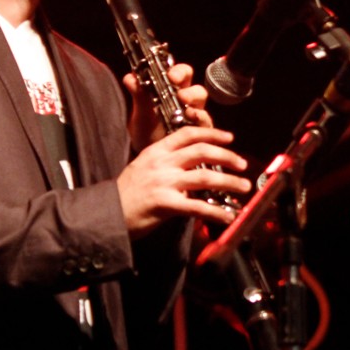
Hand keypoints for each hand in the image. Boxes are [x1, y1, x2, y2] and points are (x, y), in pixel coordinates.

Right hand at [118, 125, 249, 237]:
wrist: (106, 214)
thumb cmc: (126, 194)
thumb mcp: (143, 168)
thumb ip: (167, 163)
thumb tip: (194, 166)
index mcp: (156, 151)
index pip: (188, 134)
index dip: (211, 133)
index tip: (229, 137)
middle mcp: (162, 163)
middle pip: (202, 152)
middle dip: (227, 156)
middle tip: (242, 163)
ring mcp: (164, 182)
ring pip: (205, 177)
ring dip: (229, 182)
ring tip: (243, 186)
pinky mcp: (165, 204)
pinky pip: (197, 207)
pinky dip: (216, 212)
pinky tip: (228, 216)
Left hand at [125, 62, 213, 152]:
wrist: (148, 158)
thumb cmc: (146, 133)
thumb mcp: (141, 114)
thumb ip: (138, 95)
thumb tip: (130, 78)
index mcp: (174, 91)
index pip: (182, 74)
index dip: (180, 72)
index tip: (171, 76)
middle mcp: (188, 102)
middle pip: (196, 88)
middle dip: (190, 90)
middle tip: (180, 93)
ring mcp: (196, 116)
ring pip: (202, 103)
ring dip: (195, 102)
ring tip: (186, 107)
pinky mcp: (201, 131)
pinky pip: (206, 122)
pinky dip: (201, 119)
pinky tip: (192, 119)